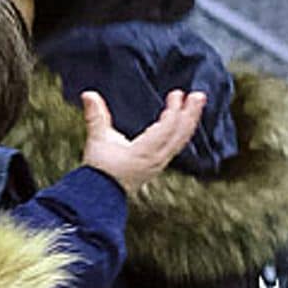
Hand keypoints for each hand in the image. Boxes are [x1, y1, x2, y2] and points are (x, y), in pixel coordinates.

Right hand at [80, 88, 207, 194]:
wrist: (101, 193)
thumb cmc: (100, 169)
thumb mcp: (97, 140)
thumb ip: (95, 116)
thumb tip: (88, 94)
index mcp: (145, 152)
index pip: (167, 128)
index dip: (174, 110)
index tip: (177, 94)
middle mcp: (157, 158)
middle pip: (180, 133)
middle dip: (191, 113)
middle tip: (199, 96)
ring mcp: (161, 162)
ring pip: (182, 140)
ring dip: (190, 121)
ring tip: (196, 105)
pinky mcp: (160, 164)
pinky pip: (177, 145)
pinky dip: (184, 131)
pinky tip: (185, 123)